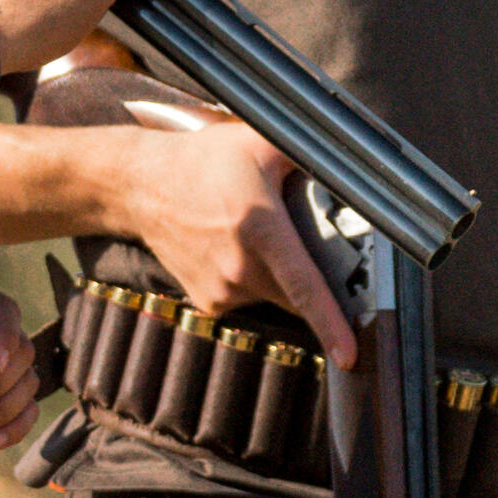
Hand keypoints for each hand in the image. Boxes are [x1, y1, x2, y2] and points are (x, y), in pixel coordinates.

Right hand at [93, 97, 352, 364]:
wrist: (142, 186)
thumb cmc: (202, 162)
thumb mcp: (261, 141)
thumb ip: (311, 149)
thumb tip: (355, 158)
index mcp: (260, 229)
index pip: (304, 287)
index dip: (331, 324)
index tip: (349, 356)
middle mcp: (240, 268)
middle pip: (299, 292)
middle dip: (314, 277)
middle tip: (300, 239)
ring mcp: (222, 291)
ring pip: (276, 295)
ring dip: (279, 274)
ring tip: (254, 234)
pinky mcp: (210, 302)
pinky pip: (251, 298)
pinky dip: (254, 280)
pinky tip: (235, 249)